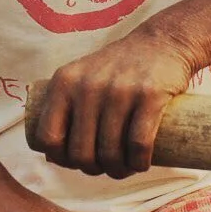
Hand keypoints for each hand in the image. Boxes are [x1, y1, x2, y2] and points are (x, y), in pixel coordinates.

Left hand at [30, 30, 195, 177]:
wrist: (162, 40)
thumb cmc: (118, 69)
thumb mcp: (82, 77)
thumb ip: (66, 108)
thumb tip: (52, 157)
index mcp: (64, 82)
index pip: (48, 137)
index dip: (60, 159)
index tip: (76, 161)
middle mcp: (87, 85)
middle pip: (81, 153)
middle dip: (93, 169)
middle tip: (105, 165)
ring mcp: (119, 90)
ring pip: (110, 153)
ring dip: (118, 171)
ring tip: (124, 168)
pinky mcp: (149, 95)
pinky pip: (138, 145)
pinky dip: (139, 163)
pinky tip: (140, 164)